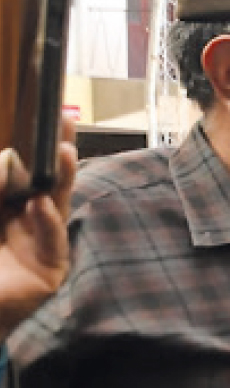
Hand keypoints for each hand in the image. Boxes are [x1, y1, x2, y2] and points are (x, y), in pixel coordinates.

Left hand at [0, 115, 76, 340]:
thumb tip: (9, 159)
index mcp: (4, 207)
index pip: (24, 171)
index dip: (35, 146)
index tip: (45, 117)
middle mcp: (25, 222)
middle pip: (47, 181)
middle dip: (56, 151)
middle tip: (65, 120)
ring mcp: (40, 245)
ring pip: (57, 204)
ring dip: (62, 178)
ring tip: (63, 152)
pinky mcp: (50, 270)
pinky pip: (53, 241)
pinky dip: (48, 221)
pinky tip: (41, 204)